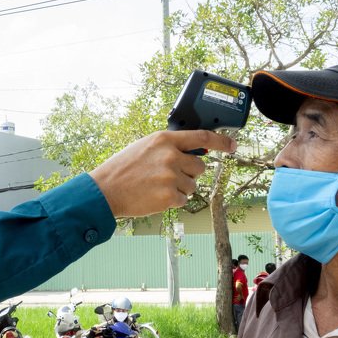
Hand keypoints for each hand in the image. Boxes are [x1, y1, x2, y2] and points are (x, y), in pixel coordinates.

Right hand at [89, 130, 235, 217]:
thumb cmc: (122, 168)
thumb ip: (169, 146)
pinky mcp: (169, 196)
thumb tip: (194, 151)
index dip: (222, 141)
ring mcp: (171, 176)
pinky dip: (172, 200)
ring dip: (179, 188)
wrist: (105, 190)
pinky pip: (183, 200)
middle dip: (189, 173)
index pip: (202, 137)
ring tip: (156, 186)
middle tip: (168, 176)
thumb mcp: (145, 147)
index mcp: (165, 139)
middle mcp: (171, 156)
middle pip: (199, 166)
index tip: (233, 145)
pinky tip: (155, 196)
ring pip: (192, 185)